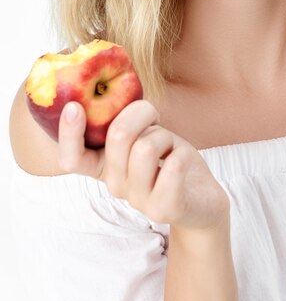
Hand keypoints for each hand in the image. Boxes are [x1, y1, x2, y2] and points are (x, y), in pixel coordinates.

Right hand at [57, 99, 229, 230]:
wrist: (202, 198)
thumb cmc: (167, 156)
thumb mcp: (142, 134)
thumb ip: (124, 121)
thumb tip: (111, 90)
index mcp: (102, 166)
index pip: (71, 158)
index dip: (68, 133)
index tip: (74, 106)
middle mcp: (114, 185)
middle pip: (118, 135)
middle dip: (142, 112)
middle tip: (154, 117)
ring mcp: (138, 201)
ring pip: (146, 147)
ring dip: (165, 136)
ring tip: (169, 148)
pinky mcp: (164, 209)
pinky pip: (173, 167)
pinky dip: (182, 154)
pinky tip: (182, 162)